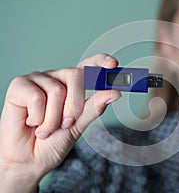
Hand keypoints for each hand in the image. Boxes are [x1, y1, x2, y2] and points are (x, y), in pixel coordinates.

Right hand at [0, 54, 120, 191]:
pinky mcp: (19, 86)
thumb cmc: (53, 142)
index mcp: (72, 85)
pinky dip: (37, 118)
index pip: (88, 66)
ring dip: (54, 119)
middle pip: (76, 75)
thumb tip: (114, 92)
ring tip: (45, 128)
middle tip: (66, 124)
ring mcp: (37, 80)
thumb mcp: (79, 125)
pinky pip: (37, 97)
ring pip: (57, 90)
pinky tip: (31, 123)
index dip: (101, 62)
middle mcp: (56, 78)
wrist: (30, 161)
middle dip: (75, 106)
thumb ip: (94, 107)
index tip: (113, 64)